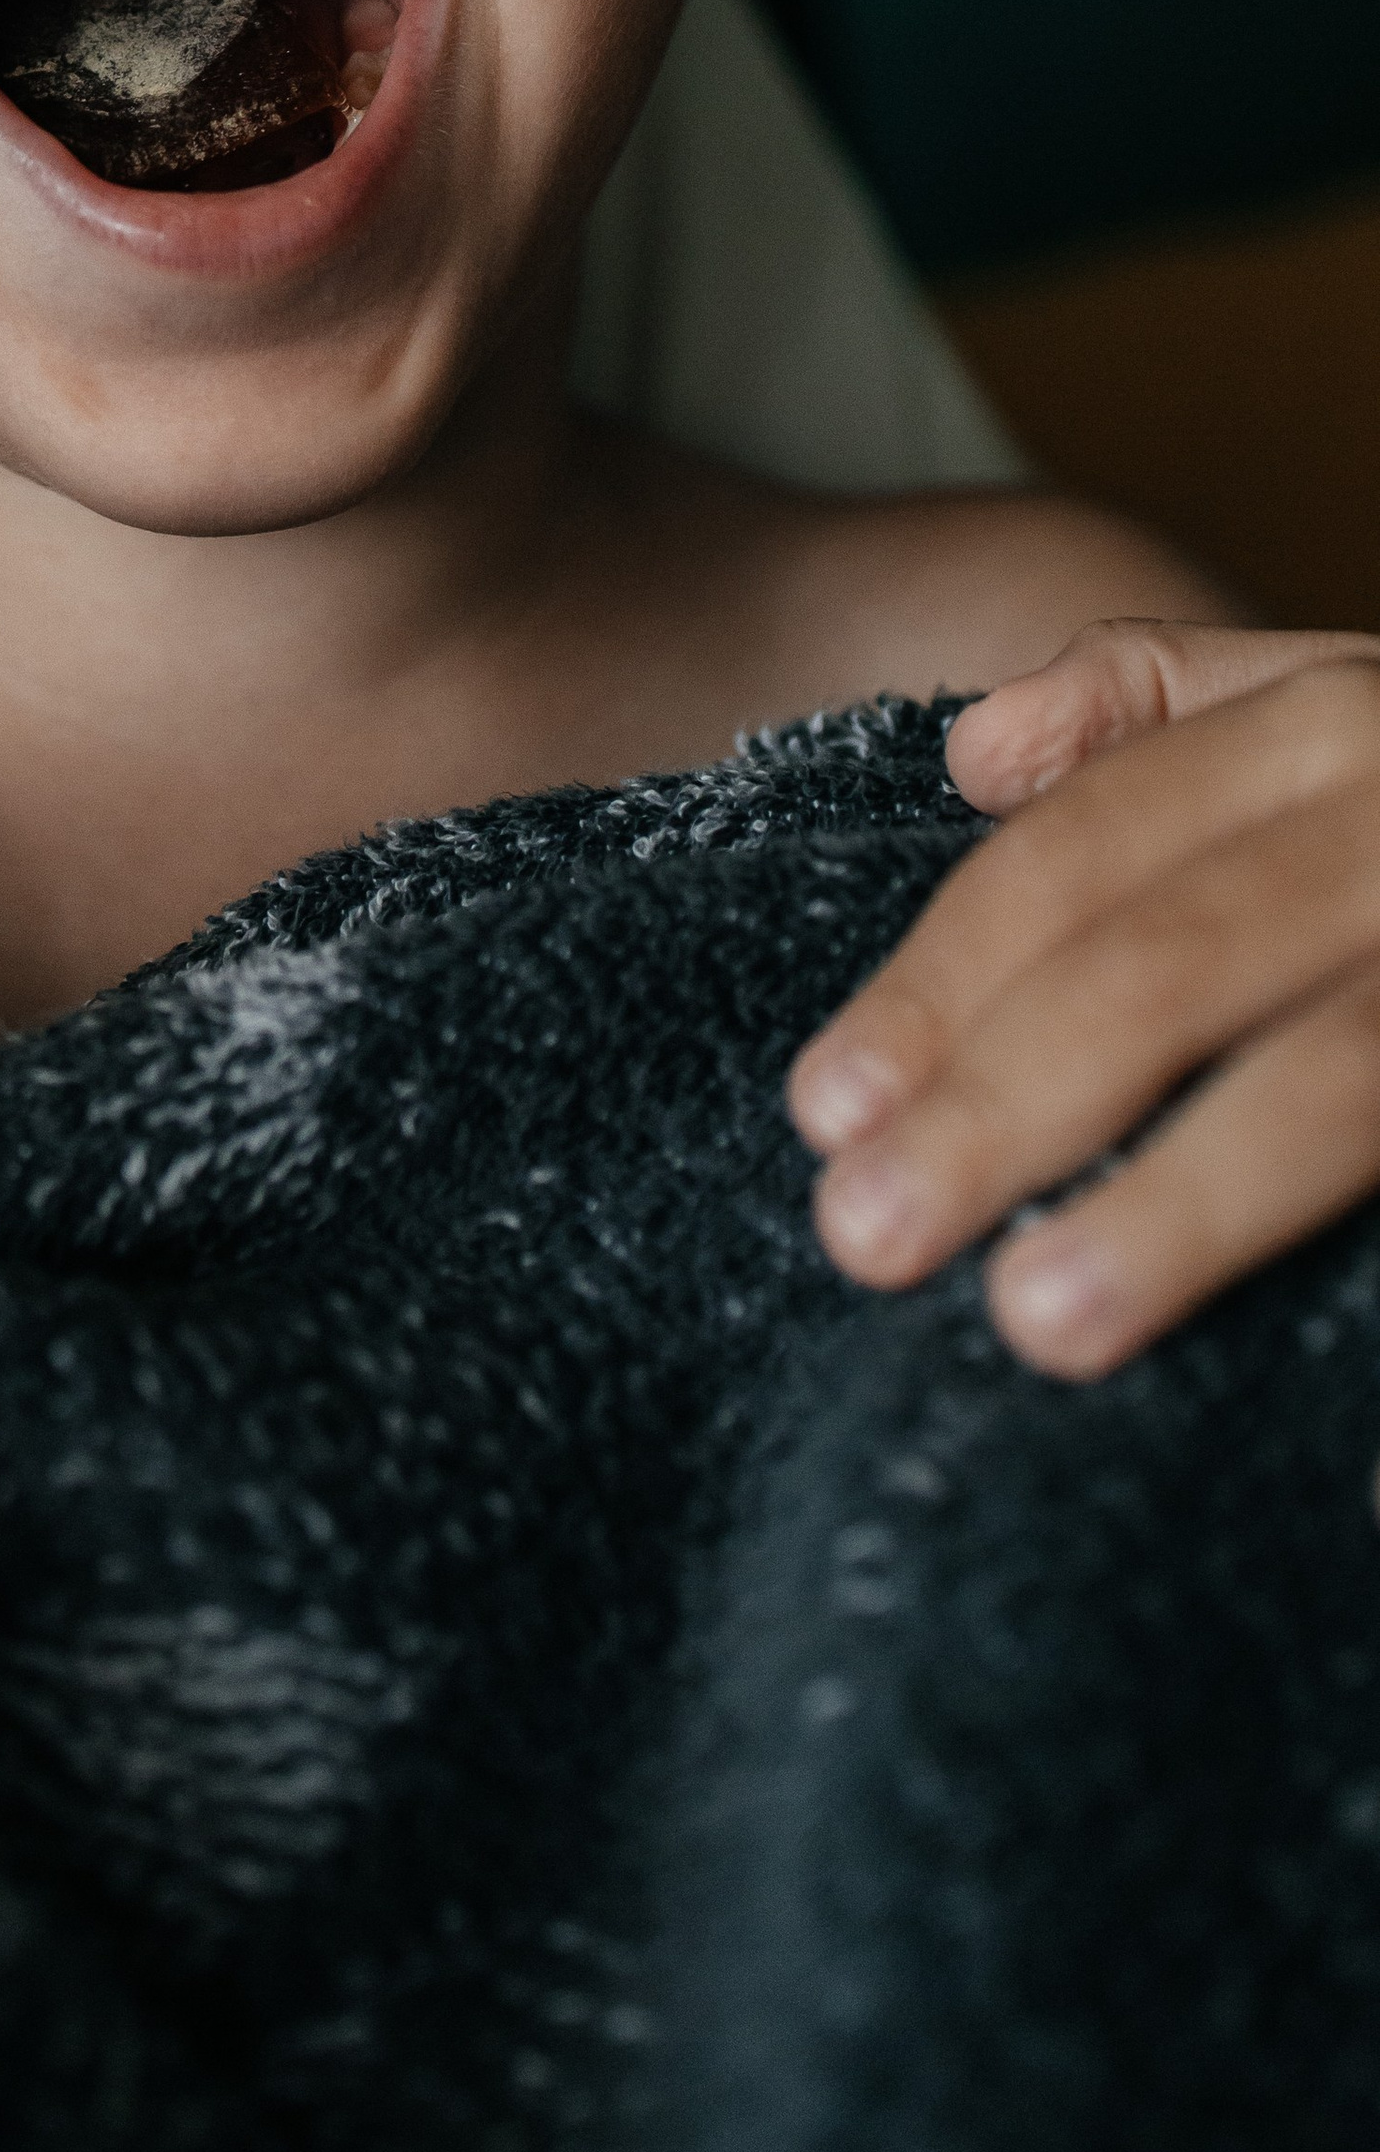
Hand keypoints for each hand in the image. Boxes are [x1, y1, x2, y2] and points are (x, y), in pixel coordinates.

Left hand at [788, 621, 1379, 1373]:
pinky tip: (1330, 1451)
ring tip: (1039, 1321)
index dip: (945, 980)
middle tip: (865, 1235)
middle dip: (1010, 1102)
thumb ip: (1165, 707)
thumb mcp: (1349, 701)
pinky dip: (1365, 1320)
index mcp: (1343, 720)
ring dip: (1185, 1204)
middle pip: (1175, 958)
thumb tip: (970, 756)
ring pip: (1334, 1076)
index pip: (1089, 853)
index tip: (825, 1107)